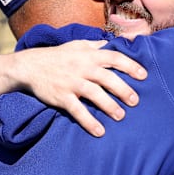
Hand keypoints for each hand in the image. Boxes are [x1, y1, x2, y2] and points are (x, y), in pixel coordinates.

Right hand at [12, 40, 146, 136]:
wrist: (29, 66)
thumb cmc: (57, 56)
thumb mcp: (76, 45)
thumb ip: (96, 45)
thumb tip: (113, 42)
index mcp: (88, 55)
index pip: (114, 57)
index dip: (130, 66)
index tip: (144, 76)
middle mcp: (81, 67)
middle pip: (107, 78)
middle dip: (123, 89)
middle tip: (136, 101)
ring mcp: (71, 82)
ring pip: (94, 94)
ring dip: (109, 106)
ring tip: (121, 116)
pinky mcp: (61, 97)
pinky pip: (77, 110)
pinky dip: (88, 121)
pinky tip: (99, 131)